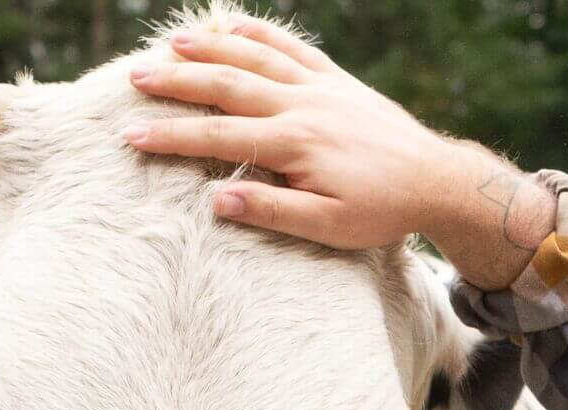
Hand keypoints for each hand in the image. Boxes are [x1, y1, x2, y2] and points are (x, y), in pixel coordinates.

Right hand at [124, 18, 464, 249]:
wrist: (436, 180)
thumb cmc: (381, 211)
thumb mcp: (328, 226)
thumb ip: (273, 212)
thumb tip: (217, 201)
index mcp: (294, 144)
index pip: (218, 138)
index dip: (171, 136)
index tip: (131, 135)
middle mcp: (302, 105)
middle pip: (226, 84)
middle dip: (176, 81)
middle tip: (135, 77)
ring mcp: (320, 87)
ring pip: (255, 56)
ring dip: (210, 46)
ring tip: (171, 42)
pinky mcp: (337, 80)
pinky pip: (292, 48)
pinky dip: (259, 33)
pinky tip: (232, 25)